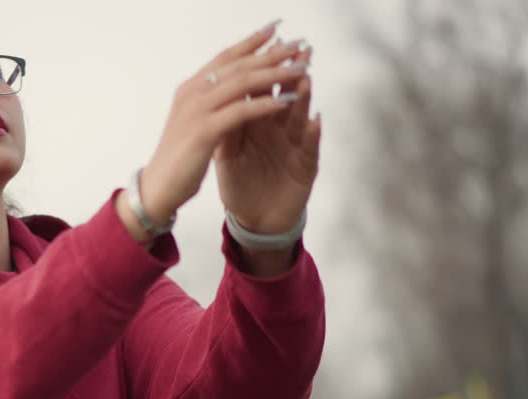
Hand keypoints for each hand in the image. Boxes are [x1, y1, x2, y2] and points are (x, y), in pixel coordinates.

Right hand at [136, 21, 309, 226]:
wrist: (157, 188)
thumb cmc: (178, 157)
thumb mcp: (193, 121)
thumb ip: (210, 102)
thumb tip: (233, 86)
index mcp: (191, 88)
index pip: (226, 57)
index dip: (251, 42)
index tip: (276, 29)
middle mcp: (193, 93)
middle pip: (238, 64)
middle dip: (271, 53)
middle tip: (298, 44)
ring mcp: (197, 111)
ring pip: (242, 83)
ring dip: (275, 74)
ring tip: (300, 68)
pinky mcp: (204, 132)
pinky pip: (241, 112)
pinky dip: (264, 104)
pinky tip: (285, 101)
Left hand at [214, 40, 320, 232]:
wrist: (254, 221)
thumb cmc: (241, 186)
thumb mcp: (226, 156)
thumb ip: (224, 129)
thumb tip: (213, 99)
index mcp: (256, 125)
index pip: (261, 92)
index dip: (261, 71)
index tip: (262, 48)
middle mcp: (278, 130)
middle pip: (285, 97)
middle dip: (289, 74)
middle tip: (295, 51)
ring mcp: (294, 146)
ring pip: (299, 117)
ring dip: (302, 99)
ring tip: (304, 79)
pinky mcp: (305, 166)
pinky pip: (310, 148)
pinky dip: (312, 134)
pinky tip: (315, 120)